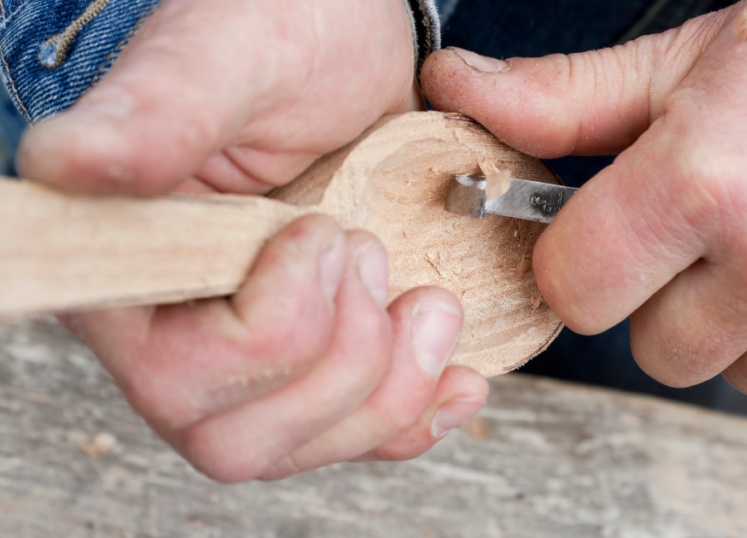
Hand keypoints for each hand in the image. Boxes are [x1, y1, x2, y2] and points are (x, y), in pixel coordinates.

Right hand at [18, 0, 487, 480]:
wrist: (349, 42)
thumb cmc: (277, 30)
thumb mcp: (228, 59)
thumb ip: (157, 116)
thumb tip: (62, 162)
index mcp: (131, 263)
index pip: (174, 374)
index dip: (270, 329)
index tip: (322, 229)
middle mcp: (176, 328)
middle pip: (238, 439)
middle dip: (344, 358)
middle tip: (372, 250)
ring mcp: (250, 357)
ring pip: (305, 445)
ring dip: (391, 387)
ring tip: (428, 298)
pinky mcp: (316, 359)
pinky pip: (358, 435)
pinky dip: (418, 415)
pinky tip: (456, 378)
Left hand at [421, 0, 746, 401]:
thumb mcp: (694, 50)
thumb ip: (562, 98)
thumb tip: (455, 92)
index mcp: (708, 179)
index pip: (573, 291)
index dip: (578, 260)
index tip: (604, 234)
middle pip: (651, 349)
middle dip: (660, 295)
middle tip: (709, 227)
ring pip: (735, 371)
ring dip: (742, 319)